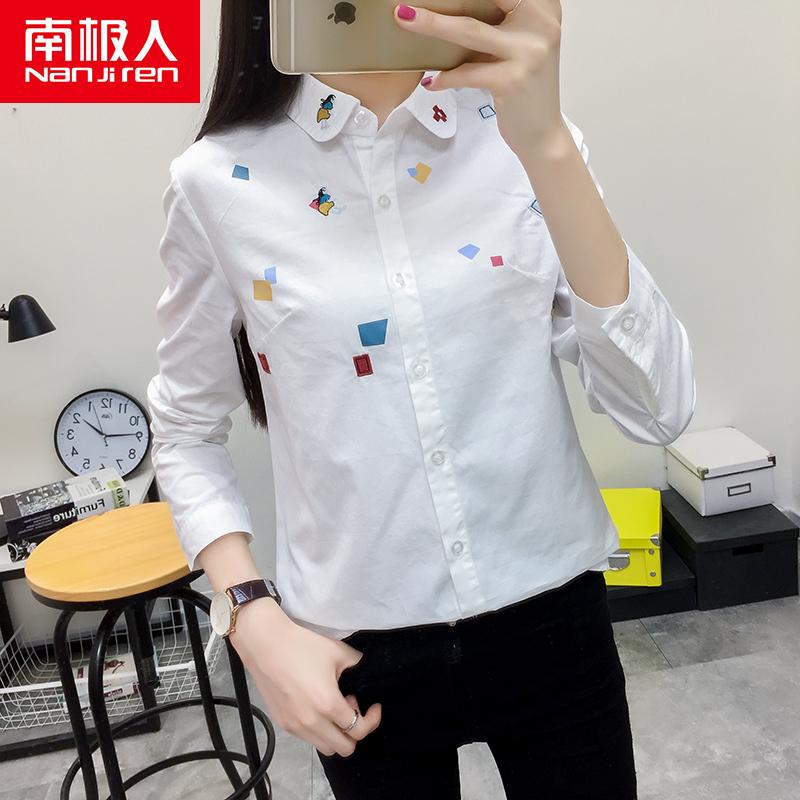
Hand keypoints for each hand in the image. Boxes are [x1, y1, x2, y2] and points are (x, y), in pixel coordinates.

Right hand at [227, 598, 382, 756]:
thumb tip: (364, 673)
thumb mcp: (338, 651)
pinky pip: (308, 738)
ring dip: (336, 733)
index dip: (372, 720)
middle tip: (351, 707)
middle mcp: (312, 722)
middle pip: (344, 748)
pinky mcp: (282, 723)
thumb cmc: (302, 646)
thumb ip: (357, 666)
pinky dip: (318, 730)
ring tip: (332, 707)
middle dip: (355, 732)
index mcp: (328, 704)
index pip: (359, 729)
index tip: (373, 707)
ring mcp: (295, 726)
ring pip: (325, 747)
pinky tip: (315, 705)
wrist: (266, 644)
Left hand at [393, 0, 565, 155]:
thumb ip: (498, 24)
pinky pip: (468, 73)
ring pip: (469, 31)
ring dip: (432, 24)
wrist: (543, 134)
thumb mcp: (518, 47)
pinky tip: (431, 82)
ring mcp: (528, 53)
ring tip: (405, 19)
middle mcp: (541, 24)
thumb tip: (450, 9)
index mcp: (543, 8)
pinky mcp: (512, 81)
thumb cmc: (524, 88)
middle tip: (410, 0)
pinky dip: (446, 77)